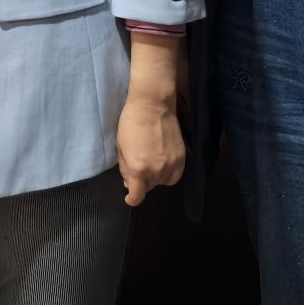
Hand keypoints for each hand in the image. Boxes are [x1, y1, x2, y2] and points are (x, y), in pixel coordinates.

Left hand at [115, 87, 185, 207]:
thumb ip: (126, 168)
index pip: (137, 195)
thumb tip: (130, 182)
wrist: (153, 105)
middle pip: (149, 187)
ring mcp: (172, 165)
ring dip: (155, 177)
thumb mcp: (120, 147)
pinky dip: (168, 173)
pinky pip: (175, 175)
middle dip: (141, 181)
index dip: (132, 199)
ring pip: (163, 182)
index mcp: (138, 169)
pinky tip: (162, 163)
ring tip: (149, 161)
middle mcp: (157, 171)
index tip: (130, 198)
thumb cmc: (130, 123)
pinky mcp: (182, 158)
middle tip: (136, 167)